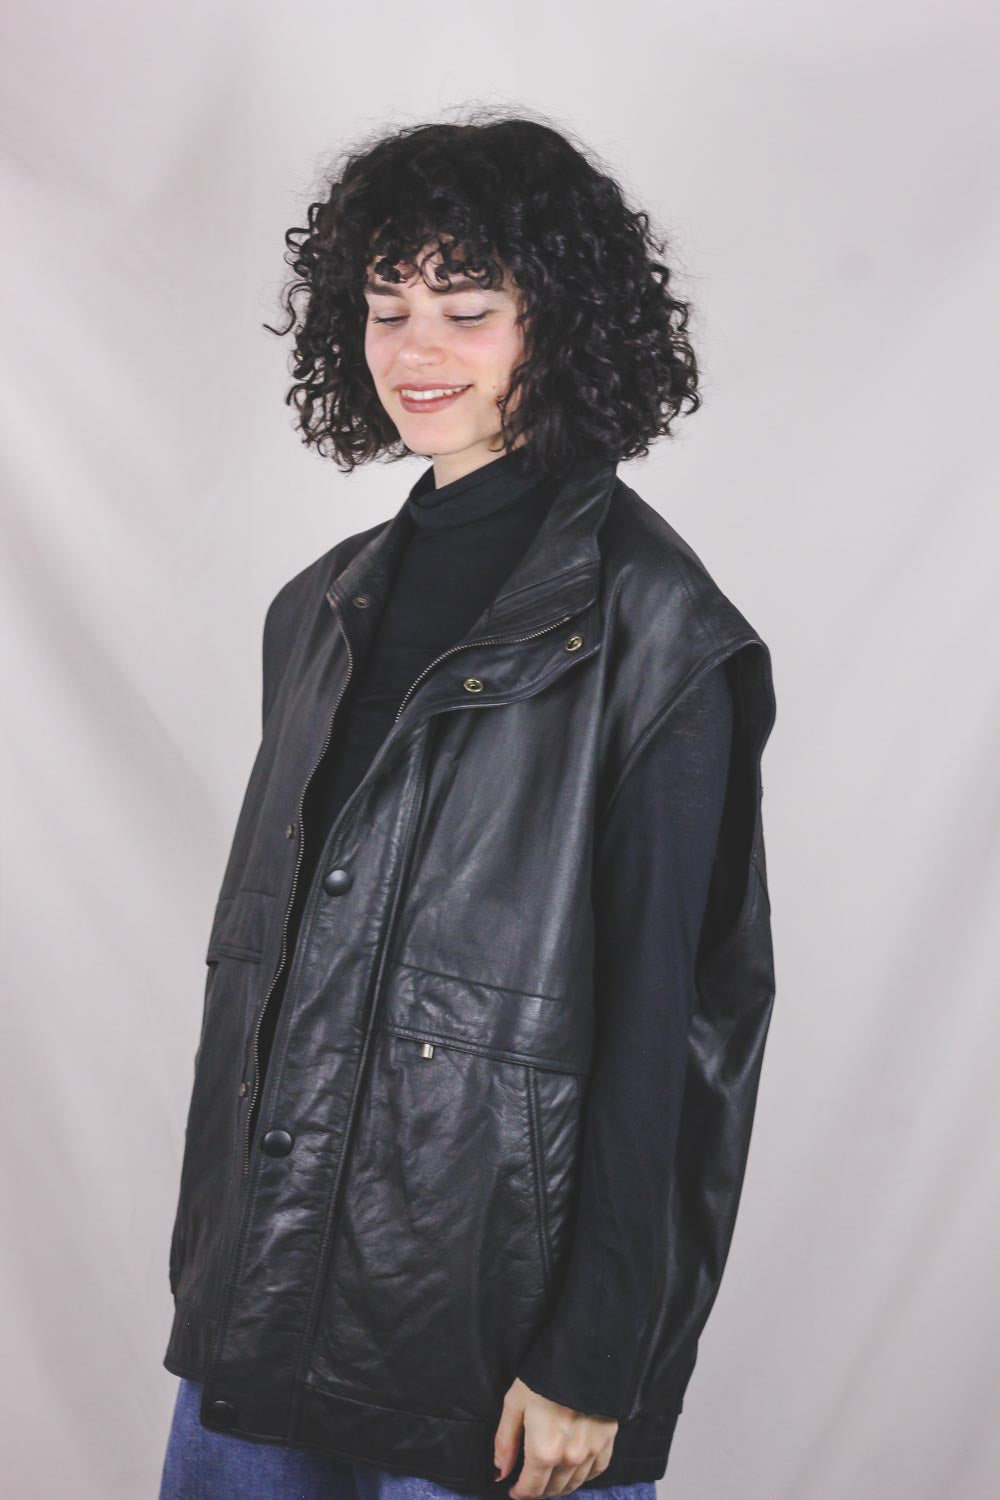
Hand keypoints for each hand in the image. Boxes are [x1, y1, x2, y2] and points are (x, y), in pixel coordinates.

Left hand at [493, 1376, 618, 1497]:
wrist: (582, 1354)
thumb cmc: (543, 1376)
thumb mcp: (514, 1403)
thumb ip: (506, 1442)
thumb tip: (500, 1472)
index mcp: (544, 1451)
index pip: (531, 1488)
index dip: (520, 1493)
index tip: (514, 1490)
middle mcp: (569, 1458)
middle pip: (553, 1489)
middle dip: (538, 1489)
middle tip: (530, 1480)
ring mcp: (591, 1450)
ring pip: (574, 1482)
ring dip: (560, 1485)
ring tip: (550, 1477)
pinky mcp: (607, 1439)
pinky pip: (597, 1469)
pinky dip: (585, 1474)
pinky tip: (576, 1469)